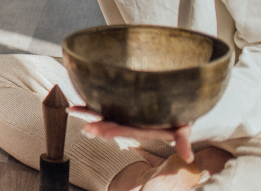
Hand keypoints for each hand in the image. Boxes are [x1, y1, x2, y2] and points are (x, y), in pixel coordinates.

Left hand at [70, 106, 193, 161]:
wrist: (173, 108)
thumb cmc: (178, 119)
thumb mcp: (183, 129)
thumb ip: (183, 140)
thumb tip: (188, 156)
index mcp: (141, 128)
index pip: (125, 130)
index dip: (113, 131)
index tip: (100, 132)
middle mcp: (129, 122)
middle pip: (112, 125)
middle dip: (98, 126)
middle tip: (85, 129)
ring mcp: (123, 113)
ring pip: (104, 115)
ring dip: (89, 114)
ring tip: (73, 111)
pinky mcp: (120, 104)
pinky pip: (102, 103)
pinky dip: (89, 104)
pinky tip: (74, 105)